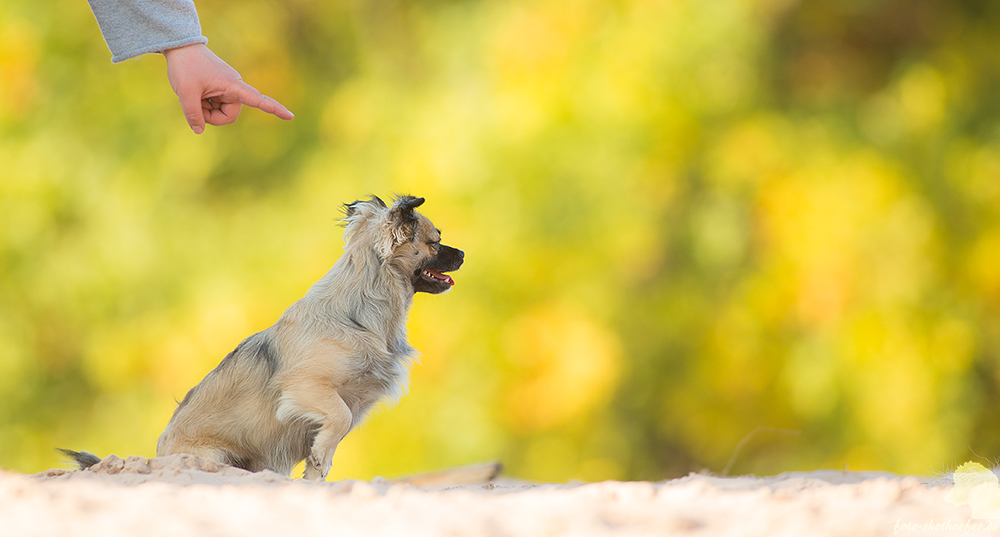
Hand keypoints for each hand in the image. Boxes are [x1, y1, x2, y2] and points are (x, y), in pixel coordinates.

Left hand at [163, 43, 293, 133]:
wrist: (181, 47)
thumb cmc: (185, 67)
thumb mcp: (185, 93)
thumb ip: (193, 114)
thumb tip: (199, 130)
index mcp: (233, 86)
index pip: (258, 100)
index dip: (274, 109)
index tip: (291, 116)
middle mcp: (234, 88)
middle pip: (230, 116)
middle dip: (213, 118)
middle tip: (196, 109)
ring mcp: (227, 89)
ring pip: (222, 113)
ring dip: (206, 110)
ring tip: (194, 96)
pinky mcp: (220, 89)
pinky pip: (216, 106)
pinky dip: (205, 105)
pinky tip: (196, 93)